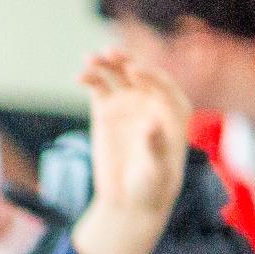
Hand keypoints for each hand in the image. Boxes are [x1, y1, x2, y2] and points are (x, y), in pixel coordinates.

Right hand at [73, 47, 191, 253]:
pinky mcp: (105, 111)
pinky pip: (98, 89)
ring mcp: (128, 104)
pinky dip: (90, 80)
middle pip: (139, 73)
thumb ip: (155, 145)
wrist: (131, 199)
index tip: (134, 71)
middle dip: (126, 62)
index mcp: (174, 109)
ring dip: (105, 64)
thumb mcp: (158, 168)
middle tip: (111, 54)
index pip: (163, 85)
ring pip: (117, 76)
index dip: (150, 76)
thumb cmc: (153, 184)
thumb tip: (149, 123)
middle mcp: (152, 100)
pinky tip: (80, 75)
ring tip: (90, 58)